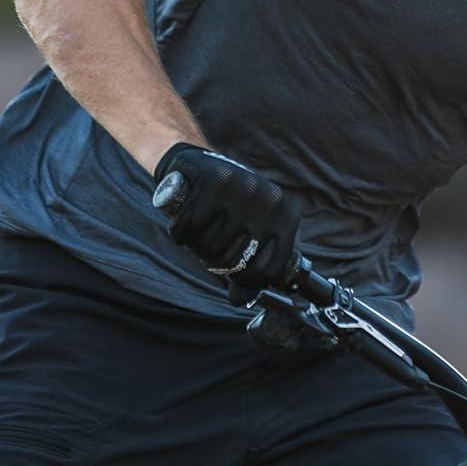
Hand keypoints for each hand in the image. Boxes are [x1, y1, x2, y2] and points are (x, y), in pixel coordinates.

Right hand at [154, 142, 301, 298]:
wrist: (199, 165)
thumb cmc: (228, 206)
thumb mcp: (252, 229)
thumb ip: (252, 262)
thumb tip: (241, 300)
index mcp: (287, 215)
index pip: (271, 270)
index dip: (247, 279)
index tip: (233, 272)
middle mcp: (271, 200)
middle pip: (234, 261)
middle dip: (215, 261)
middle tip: (209, 246)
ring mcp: (244, 188)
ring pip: (211, 246)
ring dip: (196, 246)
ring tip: (199, 232)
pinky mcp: (214, 180)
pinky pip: (190, 227)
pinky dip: (179, 232)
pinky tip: (182, 225)